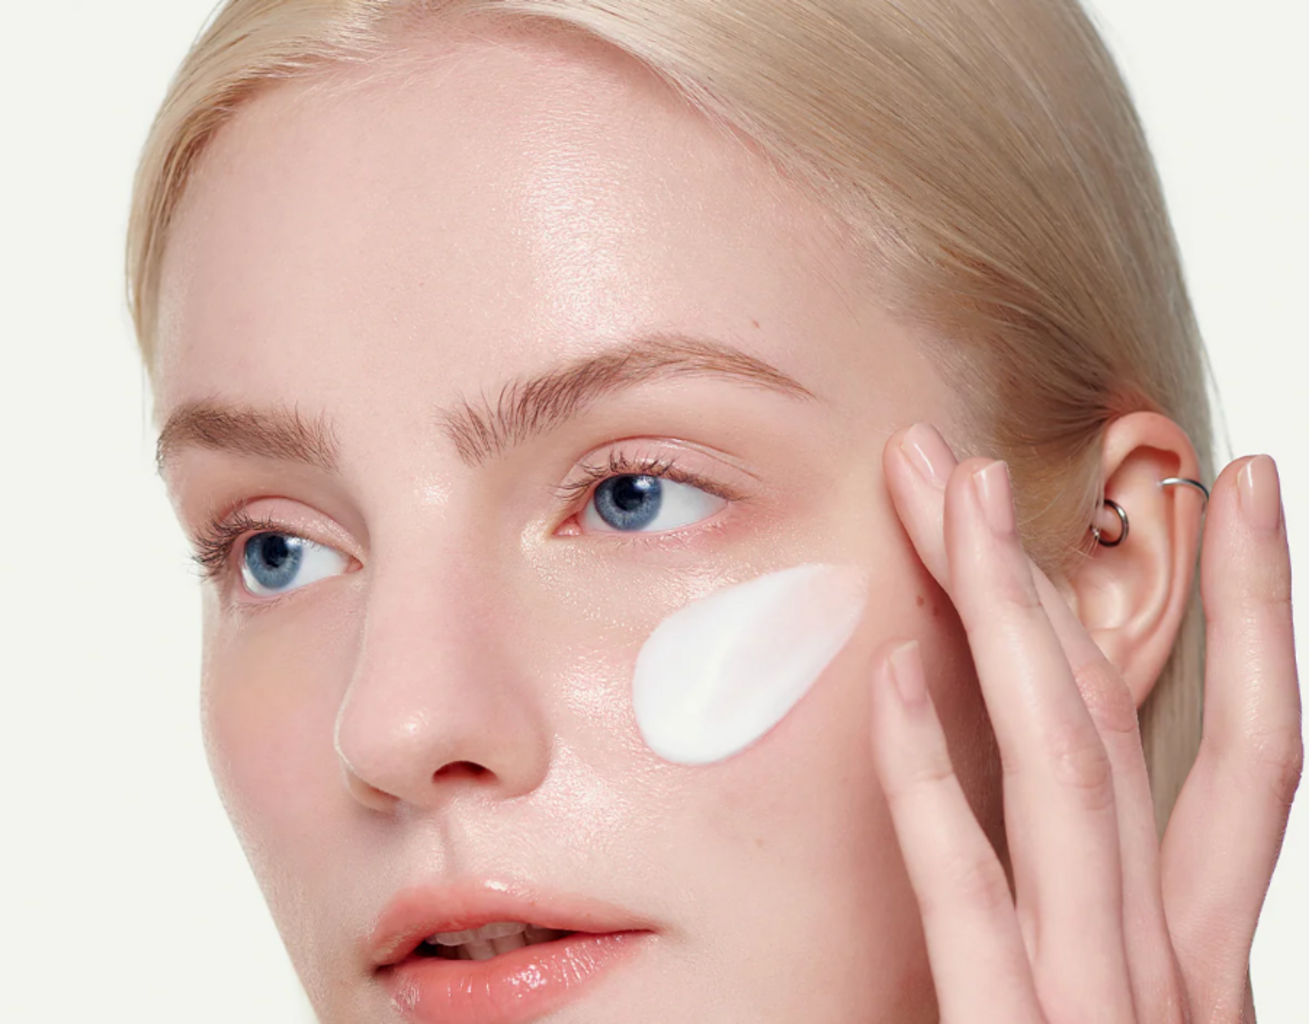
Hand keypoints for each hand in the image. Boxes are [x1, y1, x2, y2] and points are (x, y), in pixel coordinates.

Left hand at [870, 422, 1301, 1022]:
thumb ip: (1095, 937)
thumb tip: (1059, 851)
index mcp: (1200, 960)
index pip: (1248, 753)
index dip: (1255, 609)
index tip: (1235, 491)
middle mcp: (1168, 966)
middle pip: (1125, 717)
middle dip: (1063, 572)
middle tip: (981, 459)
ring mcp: (1098, 1003)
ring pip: (1067, 768)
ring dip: (1006, 614)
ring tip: (952, 500)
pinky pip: (970, 897)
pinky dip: (930, 780)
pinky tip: (893, 676)